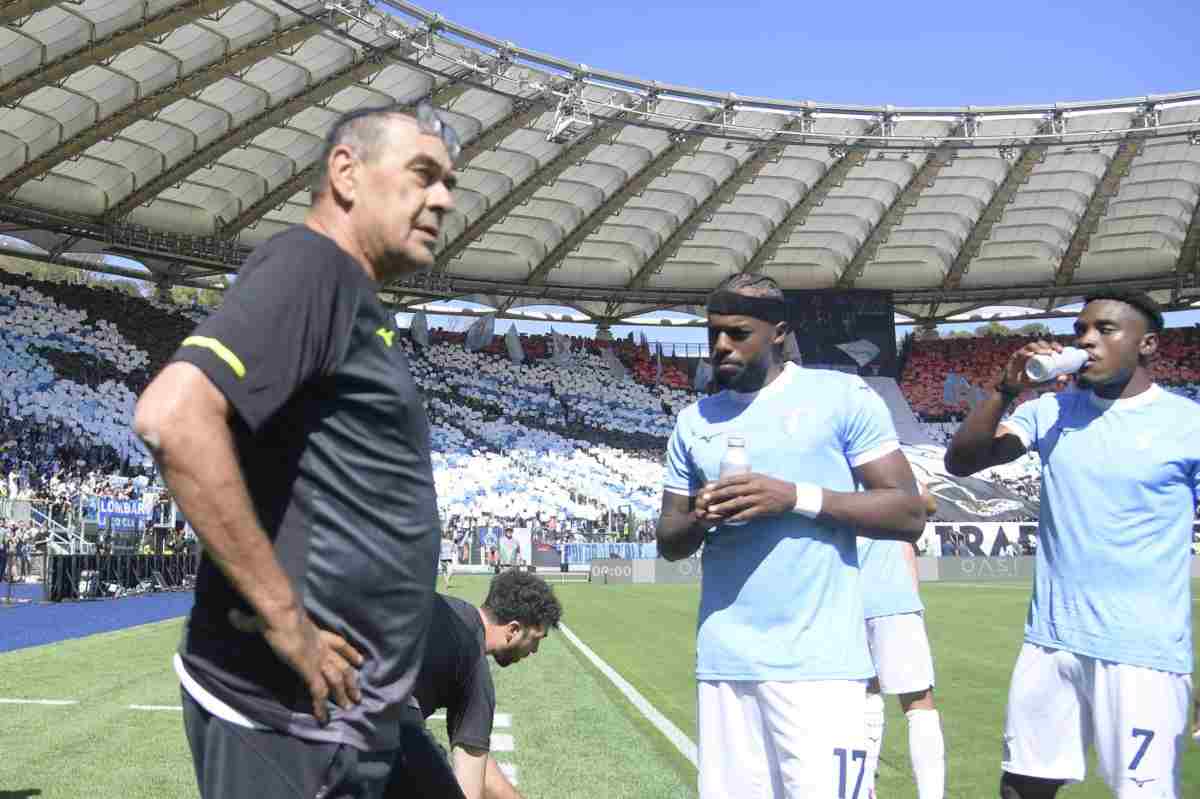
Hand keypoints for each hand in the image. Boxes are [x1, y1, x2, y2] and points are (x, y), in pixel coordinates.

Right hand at [229, 608, 363, 723]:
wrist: (281, 614)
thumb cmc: (275, 613)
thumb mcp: (265, 616)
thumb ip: (250, 619)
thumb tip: (232, 615)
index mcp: (315, 633)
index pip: (338, 644)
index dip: (350, 653)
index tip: (360, 661)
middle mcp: (321, 647)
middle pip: (342, 666)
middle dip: (351, 681)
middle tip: (358, 694)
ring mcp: (317, 659)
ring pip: (336, 680)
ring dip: (343, 695)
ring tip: (350, 707)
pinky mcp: (309, 670)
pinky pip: (318, 693)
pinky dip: (321, 707)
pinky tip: (323, 719)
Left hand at [699, 473, 800, 525]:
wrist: (790, 495)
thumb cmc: (772, 485)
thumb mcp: (759, 477)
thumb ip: (745, 479)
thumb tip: (728, 481)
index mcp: (752, 477)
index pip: (731, 480)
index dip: (718, 484)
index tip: (707, 487)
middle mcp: (754, 487)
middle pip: (732, 491)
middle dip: (716, 495)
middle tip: (704, 498)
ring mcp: (758, 498)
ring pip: (737, 503)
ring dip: (722, 507)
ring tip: (711, 510)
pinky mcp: (762, 509)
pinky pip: (746, 514)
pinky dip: (735, 517)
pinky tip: (726, 520)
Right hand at [998, 340, 1071, 392]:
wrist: (1014, 388)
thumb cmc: (1029, 383)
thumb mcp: (1044, 383)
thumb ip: (1055, 382)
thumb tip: (1067, 378)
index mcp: (1038, 355)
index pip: (1047, 346)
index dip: (1055, 345)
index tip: (1061, 351)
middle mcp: (1030, 352)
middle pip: (1040, 344)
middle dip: (1048, 345)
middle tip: (1053, 352)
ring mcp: (1022, 354)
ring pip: (1031, 346)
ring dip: (1038, 348)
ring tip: (1044, 353)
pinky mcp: (1014, 358)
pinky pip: (1019, 353)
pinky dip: (1025, 353)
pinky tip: (1031, 355)